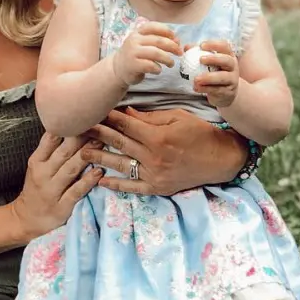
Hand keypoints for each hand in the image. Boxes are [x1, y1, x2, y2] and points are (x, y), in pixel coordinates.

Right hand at [9, 132, 104, 239]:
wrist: (27, 218)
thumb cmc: (37, 188)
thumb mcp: (37, 166)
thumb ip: (51, 149)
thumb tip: (71, 126)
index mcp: (36, 161)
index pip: (50, 140)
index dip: (66, 126)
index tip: (82, 114)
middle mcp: (43, 174)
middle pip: (63, 152)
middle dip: (82, 137)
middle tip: (99, 124)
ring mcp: (52, 190)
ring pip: (71, 170)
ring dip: (87, 155)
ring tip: (103, 142)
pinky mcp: (62, 206)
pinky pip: (76, 191)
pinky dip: (88, 181)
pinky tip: (99, 172)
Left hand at [83, 106, 244, 194]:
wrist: (221, 159)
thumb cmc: (200, 133)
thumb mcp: (177, 118)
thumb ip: (149, 118)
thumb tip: (124, 113)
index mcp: (158, 137)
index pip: (126, 126)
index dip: (108, 118)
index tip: (93, 112)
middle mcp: (154, 157)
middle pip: (119, 143)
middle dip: (97, 134)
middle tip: (78, 129)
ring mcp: (154, 175)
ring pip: (120, 165)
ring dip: (99, 158)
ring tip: (80, 153)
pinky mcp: (157, 187)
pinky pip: (132, 187)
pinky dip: (115, 185)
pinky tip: (100, 180)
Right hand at [113, 22, 182, 84]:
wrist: (117, 68)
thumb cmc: (135, 55)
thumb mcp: (143, 43)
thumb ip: (158, 40)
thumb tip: (177, 41)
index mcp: (137, 32)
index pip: (153, 26)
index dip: (167, 31)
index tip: (176, 39)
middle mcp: (134, 40)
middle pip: (159, 41)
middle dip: (173, 47)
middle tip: (179, 53)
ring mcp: (132, 52)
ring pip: (156, 53)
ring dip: (167, 59)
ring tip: (171, 64)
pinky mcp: (132, 65)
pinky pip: (150, 65)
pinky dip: (158, 68)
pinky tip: (158, 70)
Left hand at [191, 39, 238, 107]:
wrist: (224, 93)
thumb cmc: (213, 73)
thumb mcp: (208, 64)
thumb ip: (197, 54)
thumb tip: (186, 47)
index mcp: (228, 56)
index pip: (225, 46)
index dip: (214, 44)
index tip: (201, 45)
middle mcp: (232, 67)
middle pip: (227, 60)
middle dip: (214, 59)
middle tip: (201, 59)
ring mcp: (232, 80)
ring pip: (223, 77)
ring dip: (209, 77)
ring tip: (196, 79)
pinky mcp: (228, 92)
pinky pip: (217, 90)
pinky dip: (205, 89)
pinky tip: (196, 88)